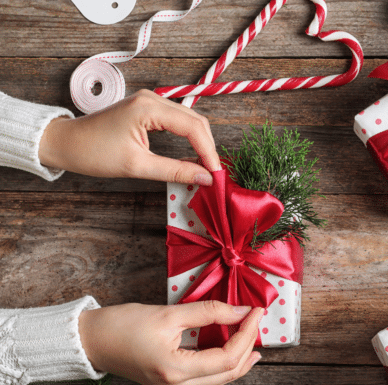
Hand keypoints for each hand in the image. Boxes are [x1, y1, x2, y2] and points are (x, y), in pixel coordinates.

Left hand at [39, 90, 219, 184]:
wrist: (66, 142)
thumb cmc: (94, 153)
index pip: (193, 127)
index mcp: (148, 108)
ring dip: (200, 142)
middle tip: (213, 173)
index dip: (209, 151)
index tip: (216, 174)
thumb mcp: (137, 166)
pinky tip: (193, 154)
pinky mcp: (147, 108)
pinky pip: (178, 120)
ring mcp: (150, 101)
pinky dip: (189, 137)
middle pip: (196, 120)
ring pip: (189, 120)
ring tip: (206, 166)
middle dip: (208, 147)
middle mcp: (152, 98)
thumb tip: (204, 178)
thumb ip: (174, 171)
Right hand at [78, 301, 262, 384]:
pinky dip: (224, 362)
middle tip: (256, 320)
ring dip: (239, 356)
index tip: (256, 311)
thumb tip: (241, 310)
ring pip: (220, 379)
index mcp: (175, 371)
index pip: (227, 358)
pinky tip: (233, 347)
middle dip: (248, 345)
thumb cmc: (122, 325)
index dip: (247, 333)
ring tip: (252, 334)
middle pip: (228, 373)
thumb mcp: (169, 313)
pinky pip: (207, 377)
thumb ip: (209, 312)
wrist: (91, 340)